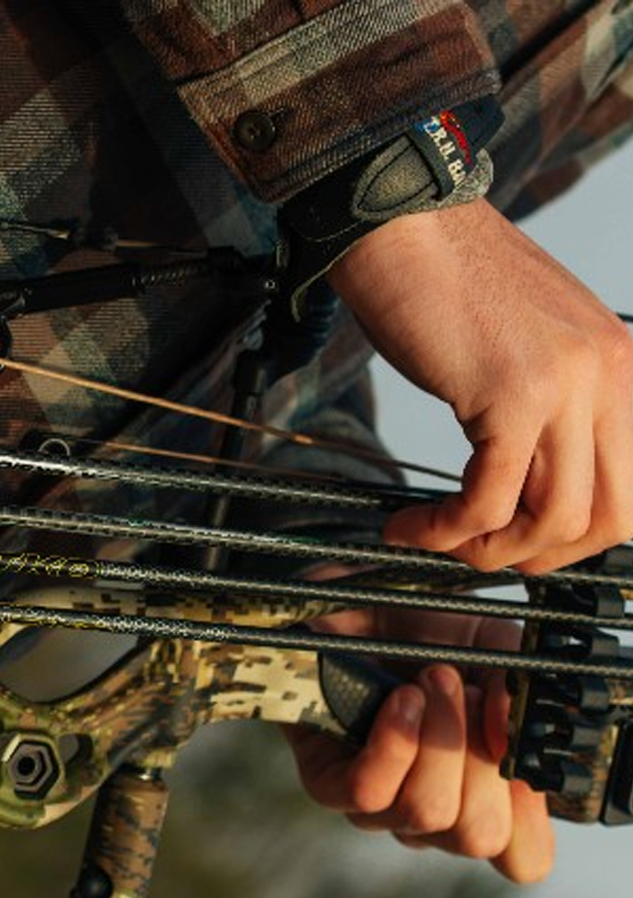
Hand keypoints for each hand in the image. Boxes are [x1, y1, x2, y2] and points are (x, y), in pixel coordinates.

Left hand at [283, 598, 553, 882]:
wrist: (364, 605)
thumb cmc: (434, 636)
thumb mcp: (500, 654)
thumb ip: (522, 694)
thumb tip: (514, 737)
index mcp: (480, 796)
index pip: (521, 859)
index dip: (531, 822)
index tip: (522, 760)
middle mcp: (430, 811)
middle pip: (476, 835)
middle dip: (484, 759)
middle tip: (471, 694)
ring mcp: (378, 805)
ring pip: (426, 811)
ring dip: (442, 738)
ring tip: (435, 680)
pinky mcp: (327, 782)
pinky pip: (368, 792)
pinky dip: (396, 743)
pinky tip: (402, 701)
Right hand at [328, 199, 632, 573]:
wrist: (403, 227)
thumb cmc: (446, 287)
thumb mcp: (525, 352)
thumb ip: (547, 411)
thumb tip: (525, 488)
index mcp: (622, 368)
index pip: (631, 491)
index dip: (571, 538)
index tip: (512, 539)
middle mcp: (611, 376)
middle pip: (611, 519)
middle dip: (538, 555)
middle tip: (478, 550)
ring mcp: (567, 384)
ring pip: (554, 520)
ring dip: (487, 550)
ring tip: (435, 537)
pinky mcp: (511, 393)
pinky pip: (489, 500)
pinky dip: (446, 530)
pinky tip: (408, 524)